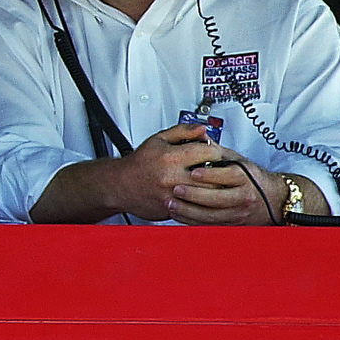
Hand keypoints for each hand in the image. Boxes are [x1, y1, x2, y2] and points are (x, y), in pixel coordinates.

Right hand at [107, 124, 222, 221]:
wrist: (119, 185)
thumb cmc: (138, 164)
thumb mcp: (158, 140)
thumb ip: (182, 132)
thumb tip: (202, 130)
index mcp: (171, 157)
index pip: (208, 153)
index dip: (216, 152)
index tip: (215, 154)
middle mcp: (172, 177)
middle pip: (213, 176)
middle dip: (219, 172)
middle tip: (219, 170)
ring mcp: (173, 195)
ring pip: (207, 195)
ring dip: (214, 189)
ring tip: (213, 183)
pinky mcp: (173, 209)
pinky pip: (196, 207)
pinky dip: (202, 202)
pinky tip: (201, 196)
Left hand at [170, 147, 287, 224]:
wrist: (272, 199)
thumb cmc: (251, 177)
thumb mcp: (237, 160)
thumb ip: (216, 151)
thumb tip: (198, 136)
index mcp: (245, 178)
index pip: (229, 176)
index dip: (210, 175)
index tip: (192, 172)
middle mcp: (243, 196)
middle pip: (219, 198)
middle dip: (195, 195)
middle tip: (175, 189)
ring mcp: (237, 212)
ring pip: (212, 215)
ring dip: (189, 211)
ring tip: (171, 203)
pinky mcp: (231, 224)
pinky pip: (209, 225)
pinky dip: (192, 220)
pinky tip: (177, 214)